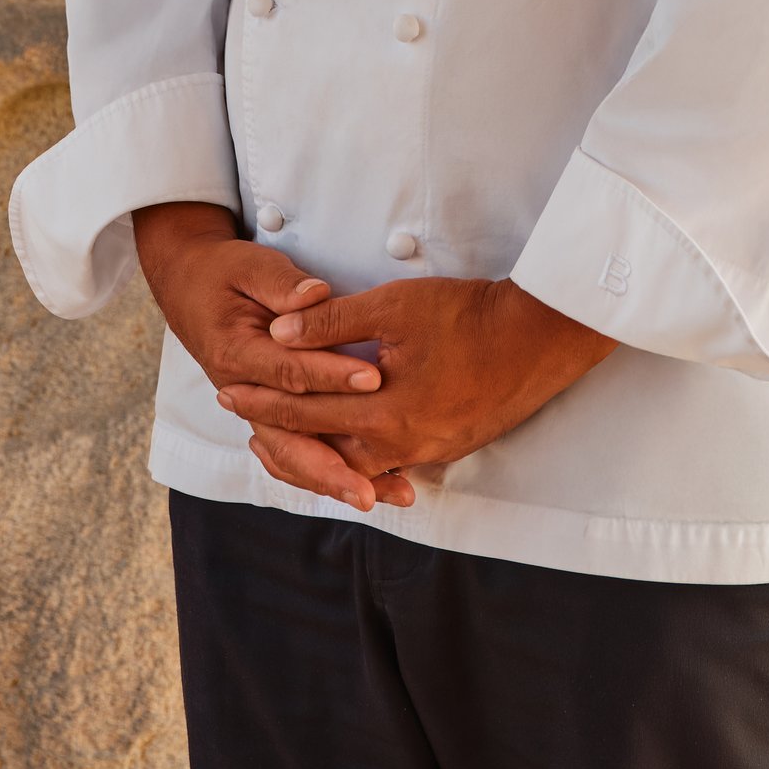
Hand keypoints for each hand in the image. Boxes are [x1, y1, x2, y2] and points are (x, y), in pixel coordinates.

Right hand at [131, 202, 413, 513]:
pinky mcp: (267, 415)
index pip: (289, 371)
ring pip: (290, 456)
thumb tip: (315, 294)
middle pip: (287, 439)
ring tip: (375, 497)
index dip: (332, 375)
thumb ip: (281, 283)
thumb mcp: (249, 265)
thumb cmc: (224, 273)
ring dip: (331, 480)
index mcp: (235, 354)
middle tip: (370, 489)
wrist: (190, 287)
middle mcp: (242, 393)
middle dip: (331, 466)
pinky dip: (322, 473)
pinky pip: (293, 451)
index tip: (374, 379)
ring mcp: (254, 410)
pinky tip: (362, 486)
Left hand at [215, 275, 614, 495]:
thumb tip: (279, 335)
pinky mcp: (449, 448)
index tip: (228, 390)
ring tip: (290, 440)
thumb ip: (333, 322)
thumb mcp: (395, 305)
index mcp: (383, 414)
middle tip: (245, 424)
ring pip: (359, 464)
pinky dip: (362, 456)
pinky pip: (392, 462)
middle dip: (283, 432)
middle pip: (326, 448)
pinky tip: (350, 448)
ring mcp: (429, 452)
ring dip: (322, 450)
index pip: (306, 408)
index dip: (264, 398)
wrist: (540, 337)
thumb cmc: (469, 314)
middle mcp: (402, 446)